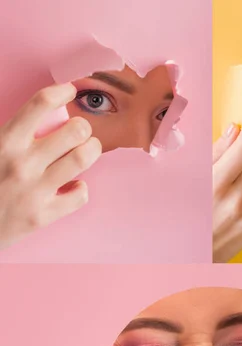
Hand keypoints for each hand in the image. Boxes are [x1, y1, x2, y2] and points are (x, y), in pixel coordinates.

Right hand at [0, 83, 101, 249]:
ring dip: (91, 151)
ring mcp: (34, 191)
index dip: (62, 91)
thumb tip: (44, 115)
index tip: (70, 91)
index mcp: (5, 140)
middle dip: (83, 127)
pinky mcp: (43, 216)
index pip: (41, 103)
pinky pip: (80, 195)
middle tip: (80, 132)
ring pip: (82, 158)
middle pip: (74, 130)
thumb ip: (14, 133)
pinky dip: (81, 188)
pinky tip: (73, 185)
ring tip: (86, 152)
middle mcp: (22, 163)